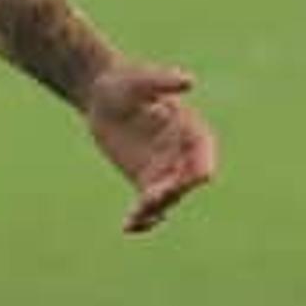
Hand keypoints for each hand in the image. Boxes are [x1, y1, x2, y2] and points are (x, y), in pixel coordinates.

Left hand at [82, 58, 215, 232]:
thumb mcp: (140, 79)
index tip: (200, 177)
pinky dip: (142, 219)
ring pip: (168, 198)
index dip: (203, 165)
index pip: (203, 152)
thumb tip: (188, 80)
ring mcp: (164, 171)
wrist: (101, 96)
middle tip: (150, 196)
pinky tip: (128, 226)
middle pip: (186, 180)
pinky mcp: (145, 182)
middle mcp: (182, 154)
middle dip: (174, 190)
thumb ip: (163, 80)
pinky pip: (148, 206)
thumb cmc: (124, 82)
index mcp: (190, 129)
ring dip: (156, 209)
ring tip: (137, 216)